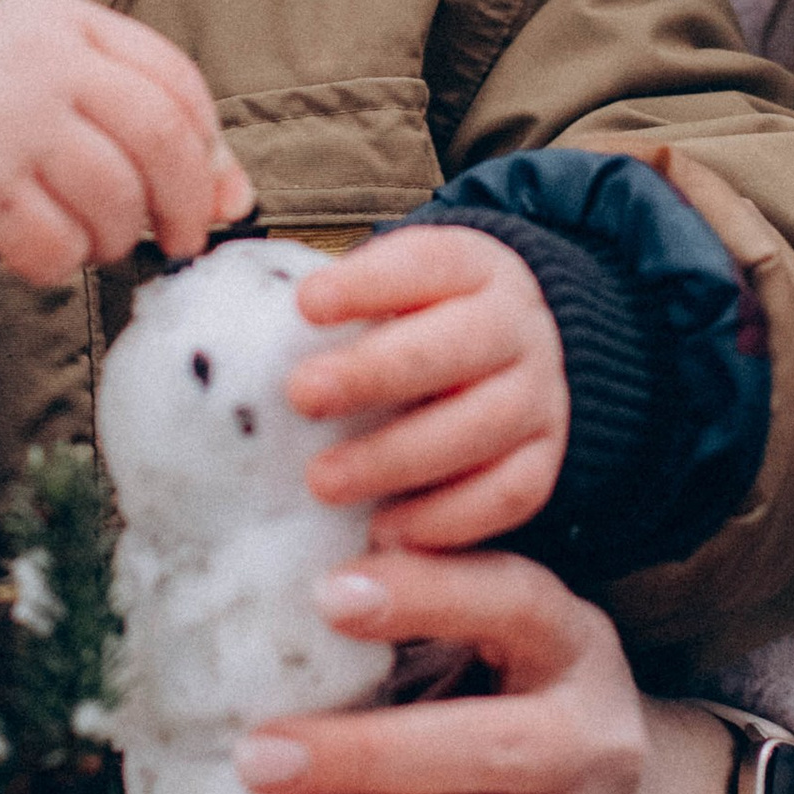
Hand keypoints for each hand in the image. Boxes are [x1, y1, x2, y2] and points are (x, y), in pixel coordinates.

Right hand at [0, 0, 252, 282]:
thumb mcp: (69, 80)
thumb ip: (155, 122)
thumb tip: (234, 200)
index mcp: (69, 23)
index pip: (175, 83)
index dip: (207, 151)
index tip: (209, 195)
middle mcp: (40, 64)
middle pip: (159, 141)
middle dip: (185, 206)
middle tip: (179, 240)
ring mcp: (3, 125)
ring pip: (114, 204)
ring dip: (115, 240)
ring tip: (89, 237)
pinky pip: (56, 249)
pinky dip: (61, 263)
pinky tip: (37, 245)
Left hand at [229, 548, 735, 793]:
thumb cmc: (523, 699)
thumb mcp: (510, 634)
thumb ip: (433, 598)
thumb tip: (303, 556)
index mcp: (575, 649)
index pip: (516, 604)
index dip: (432, 594)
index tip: (327, 592)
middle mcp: (593, 745)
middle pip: (495, 751)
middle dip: (370, 754)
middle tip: (256, 754)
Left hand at [287, 225, 567, 547]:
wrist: (523, 351)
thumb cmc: (427, 322)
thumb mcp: (399, 288)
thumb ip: (341, 302)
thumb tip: (247, 328)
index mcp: (474, 269)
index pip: (427, 263)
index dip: (367, 284)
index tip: (306, 304)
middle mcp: (517, 327)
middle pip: (455, 346)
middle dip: (373, 373)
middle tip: (302, 396)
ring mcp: (539, 394)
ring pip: (481, 425)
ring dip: (396, 458)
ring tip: (323, 481)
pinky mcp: (546, 457)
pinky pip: (510, 492)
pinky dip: (445, 517)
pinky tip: (385, 530)